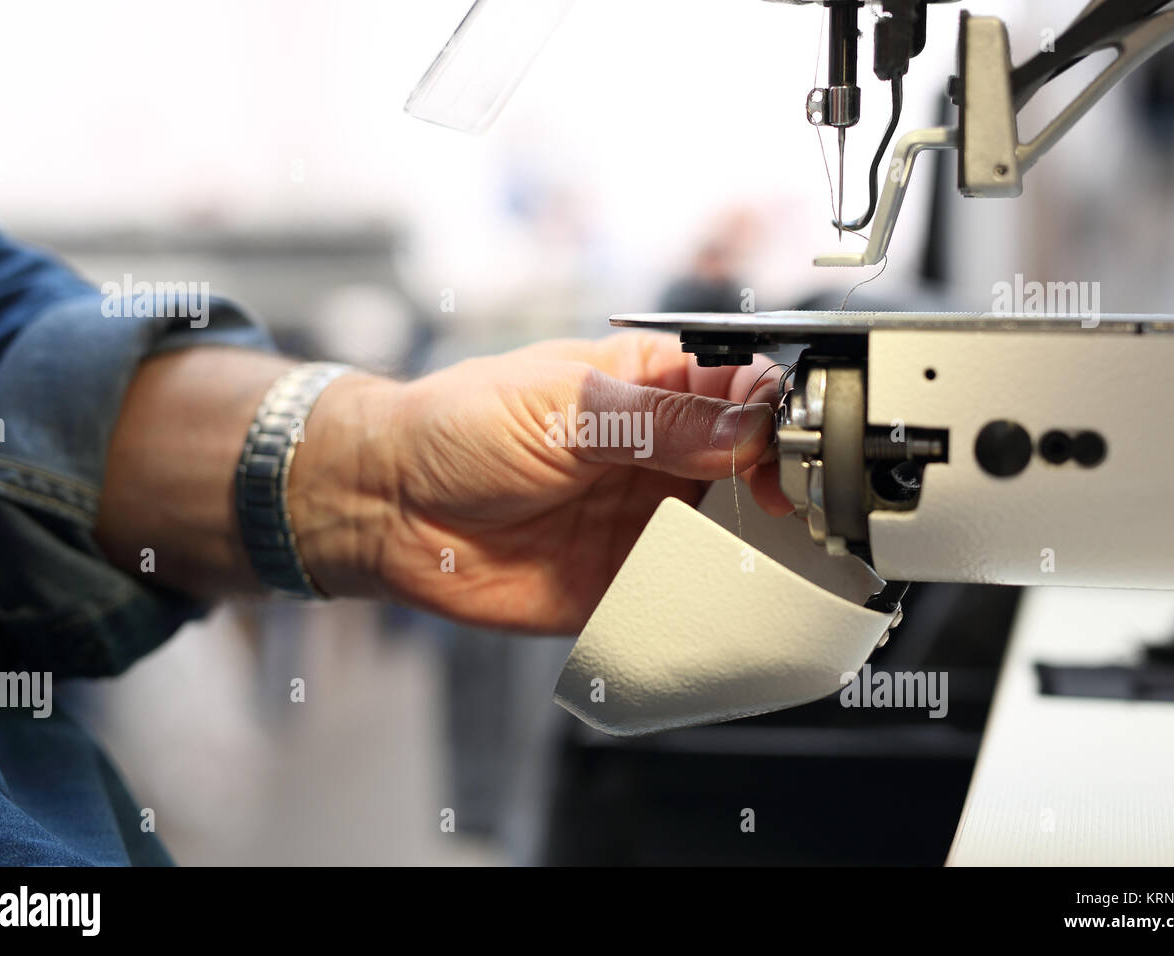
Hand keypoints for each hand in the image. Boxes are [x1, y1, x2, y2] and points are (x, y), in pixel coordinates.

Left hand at [291, 333, 791, 633]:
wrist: (386, 507)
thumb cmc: (454, 429)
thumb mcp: (560, 408)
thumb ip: (656, 421)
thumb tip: (746, 427)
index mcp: (650, 387)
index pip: (744, 395)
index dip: (777, 422)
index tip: (787, 455)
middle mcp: (660, 453)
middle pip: (754, 468)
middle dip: (782, 489)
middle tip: (787, 512)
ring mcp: (646, 519)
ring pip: (733, 533)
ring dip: (756, 548)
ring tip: (766, 559)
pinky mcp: (627, 581)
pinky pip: (687, 593)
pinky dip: (711, 601)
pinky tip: (723, 601)